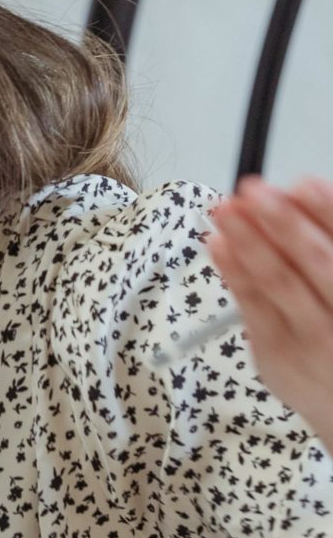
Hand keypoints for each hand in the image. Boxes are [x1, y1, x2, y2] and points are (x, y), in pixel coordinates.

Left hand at [208, 176, 332, 440]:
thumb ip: (327, 245)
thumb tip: (299, 194)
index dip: (327, 213)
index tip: (302, 183)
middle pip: (318, 263)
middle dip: (284, 223)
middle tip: (254, 189)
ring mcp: (314, 339)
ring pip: (279, 284)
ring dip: (249, 241)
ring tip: (225, 208)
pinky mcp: (277, 354)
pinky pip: (251, 307)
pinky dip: (233, 272)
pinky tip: (217, 242)